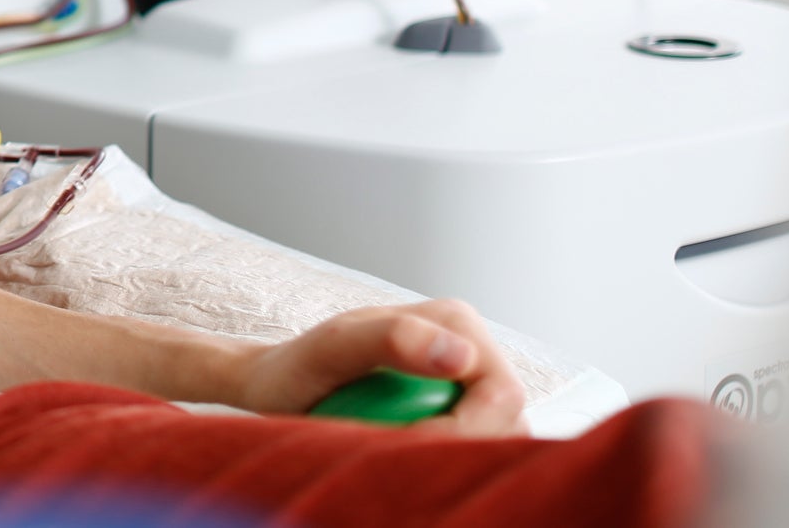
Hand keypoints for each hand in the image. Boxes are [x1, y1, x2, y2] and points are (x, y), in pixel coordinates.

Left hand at [230, 300, 527, 436]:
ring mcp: (468, 387)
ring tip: (398, 457)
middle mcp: (472, 351)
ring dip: (457, 461)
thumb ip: (391, 338)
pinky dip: (447, 466)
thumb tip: (461, 356)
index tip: (412, 447)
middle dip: (465, 450)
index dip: (468, 432)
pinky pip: (474, 453)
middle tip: (401, 459)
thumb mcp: (333, 347)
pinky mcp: (458, 417)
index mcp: (457, 323)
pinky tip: (406, 465)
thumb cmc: (301, 366)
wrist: (279, 387)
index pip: (502, 395)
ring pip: (498, 444)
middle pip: (509, 423)